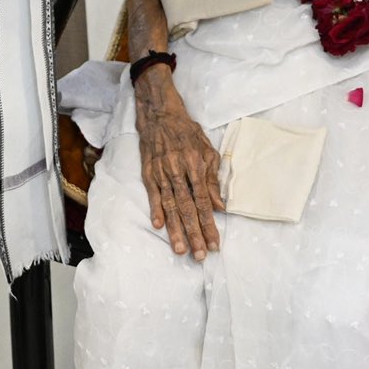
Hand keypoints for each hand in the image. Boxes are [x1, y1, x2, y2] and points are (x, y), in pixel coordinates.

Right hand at [134, 70, 221, 258]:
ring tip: (180, 249)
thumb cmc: (187, 132)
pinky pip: (152, 194)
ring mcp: (160, 171)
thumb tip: (220, 207)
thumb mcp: (207, 150)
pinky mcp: (148, 171)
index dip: (209, 224)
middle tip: (200, 255)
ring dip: (175, 229)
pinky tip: (158, 226)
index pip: (204, 201)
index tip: (215, 243)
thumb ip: (212, 179)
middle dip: (194, 233)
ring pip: (169, 205)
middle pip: (187, 207)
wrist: (159, 114)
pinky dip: (155, 210)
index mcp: (195, 164)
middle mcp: (177, 170)